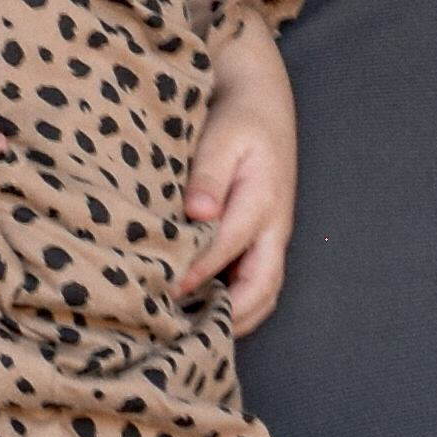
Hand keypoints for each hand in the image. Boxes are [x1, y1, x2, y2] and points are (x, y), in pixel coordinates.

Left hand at [177, 15, 295, 329]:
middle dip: (227, 319)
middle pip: (261, 291)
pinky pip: (253, 283)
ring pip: (262, 294)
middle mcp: (273, 228)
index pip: (229, 247)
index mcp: (264, 201)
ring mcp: (270, 238)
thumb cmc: (238, 118)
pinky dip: (233, 305)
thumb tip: (197, 213)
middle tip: (184, 337)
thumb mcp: (222, 137)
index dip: (197, 274)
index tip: (163, 291)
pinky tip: (198, 311)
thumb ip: (208, 176)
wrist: (261, 99)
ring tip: (191, 335)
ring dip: (233, 318)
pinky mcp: (262, 240)